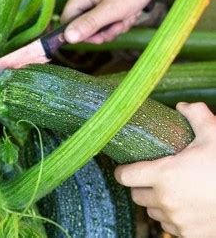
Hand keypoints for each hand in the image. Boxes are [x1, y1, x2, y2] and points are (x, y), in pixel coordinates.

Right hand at [61, 0, 160, 43]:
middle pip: (86, 23)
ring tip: (129, 16)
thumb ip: (89, 24)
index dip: (81, 33)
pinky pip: (109, 16)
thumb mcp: (111, 10)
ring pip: (100, 22)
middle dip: (104, 29)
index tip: (99, 38)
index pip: (68, 20)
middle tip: (119, 26)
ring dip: (116, 25)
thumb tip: (68, 38)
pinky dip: (121, 18)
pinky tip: (132, 12)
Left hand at [114, 102, 215, 237]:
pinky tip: (182, 204)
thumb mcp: (213, 133)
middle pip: (137, 195)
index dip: (123, 170)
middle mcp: (166, 201)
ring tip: (168, 189)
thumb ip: (195, 114)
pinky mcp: (188, 236)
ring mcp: (176, 221)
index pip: (126, 176)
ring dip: (155, 201)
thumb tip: (182, 106)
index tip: (126, 166)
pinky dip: (171, 217)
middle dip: (140, 185)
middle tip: (151, 174)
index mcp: (164, 175)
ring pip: (152, 212)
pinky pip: (169, 227)